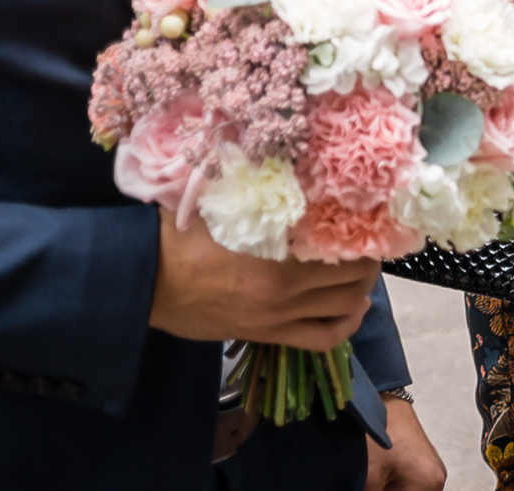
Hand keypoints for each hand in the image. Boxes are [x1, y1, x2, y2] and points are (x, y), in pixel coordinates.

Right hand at [148, 209, 377, 349]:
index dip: (366, 237)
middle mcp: (284, 296)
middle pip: (351, 283)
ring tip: (363, 273)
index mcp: (277, 262)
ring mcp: (275, 320)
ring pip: (342, 312)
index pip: (344, 252)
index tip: (373, 220)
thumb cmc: (180, 236)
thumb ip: (266, 197)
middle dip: (368, 263)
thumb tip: (300, 174)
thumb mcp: (228, 205)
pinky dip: (343, 327)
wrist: (141, 280)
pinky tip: (353, 310)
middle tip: (370, 243)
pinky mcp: (263, 336)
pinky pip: (318, 340)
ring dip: (360, 292)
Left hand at [366, 396, 447, 490]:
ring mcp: (430, 467)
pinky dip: (389, 486)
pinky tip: (375, 478)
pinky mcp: (419, 460)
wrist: (377, 397)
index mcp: (430, 484)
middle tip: (366, 484)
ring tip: (370, 481)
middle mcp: (437, 477)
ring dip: (386, 490)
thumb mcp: (367, 480)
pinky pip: (406, 484)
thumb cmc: (377, 431)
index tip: (370, 488)